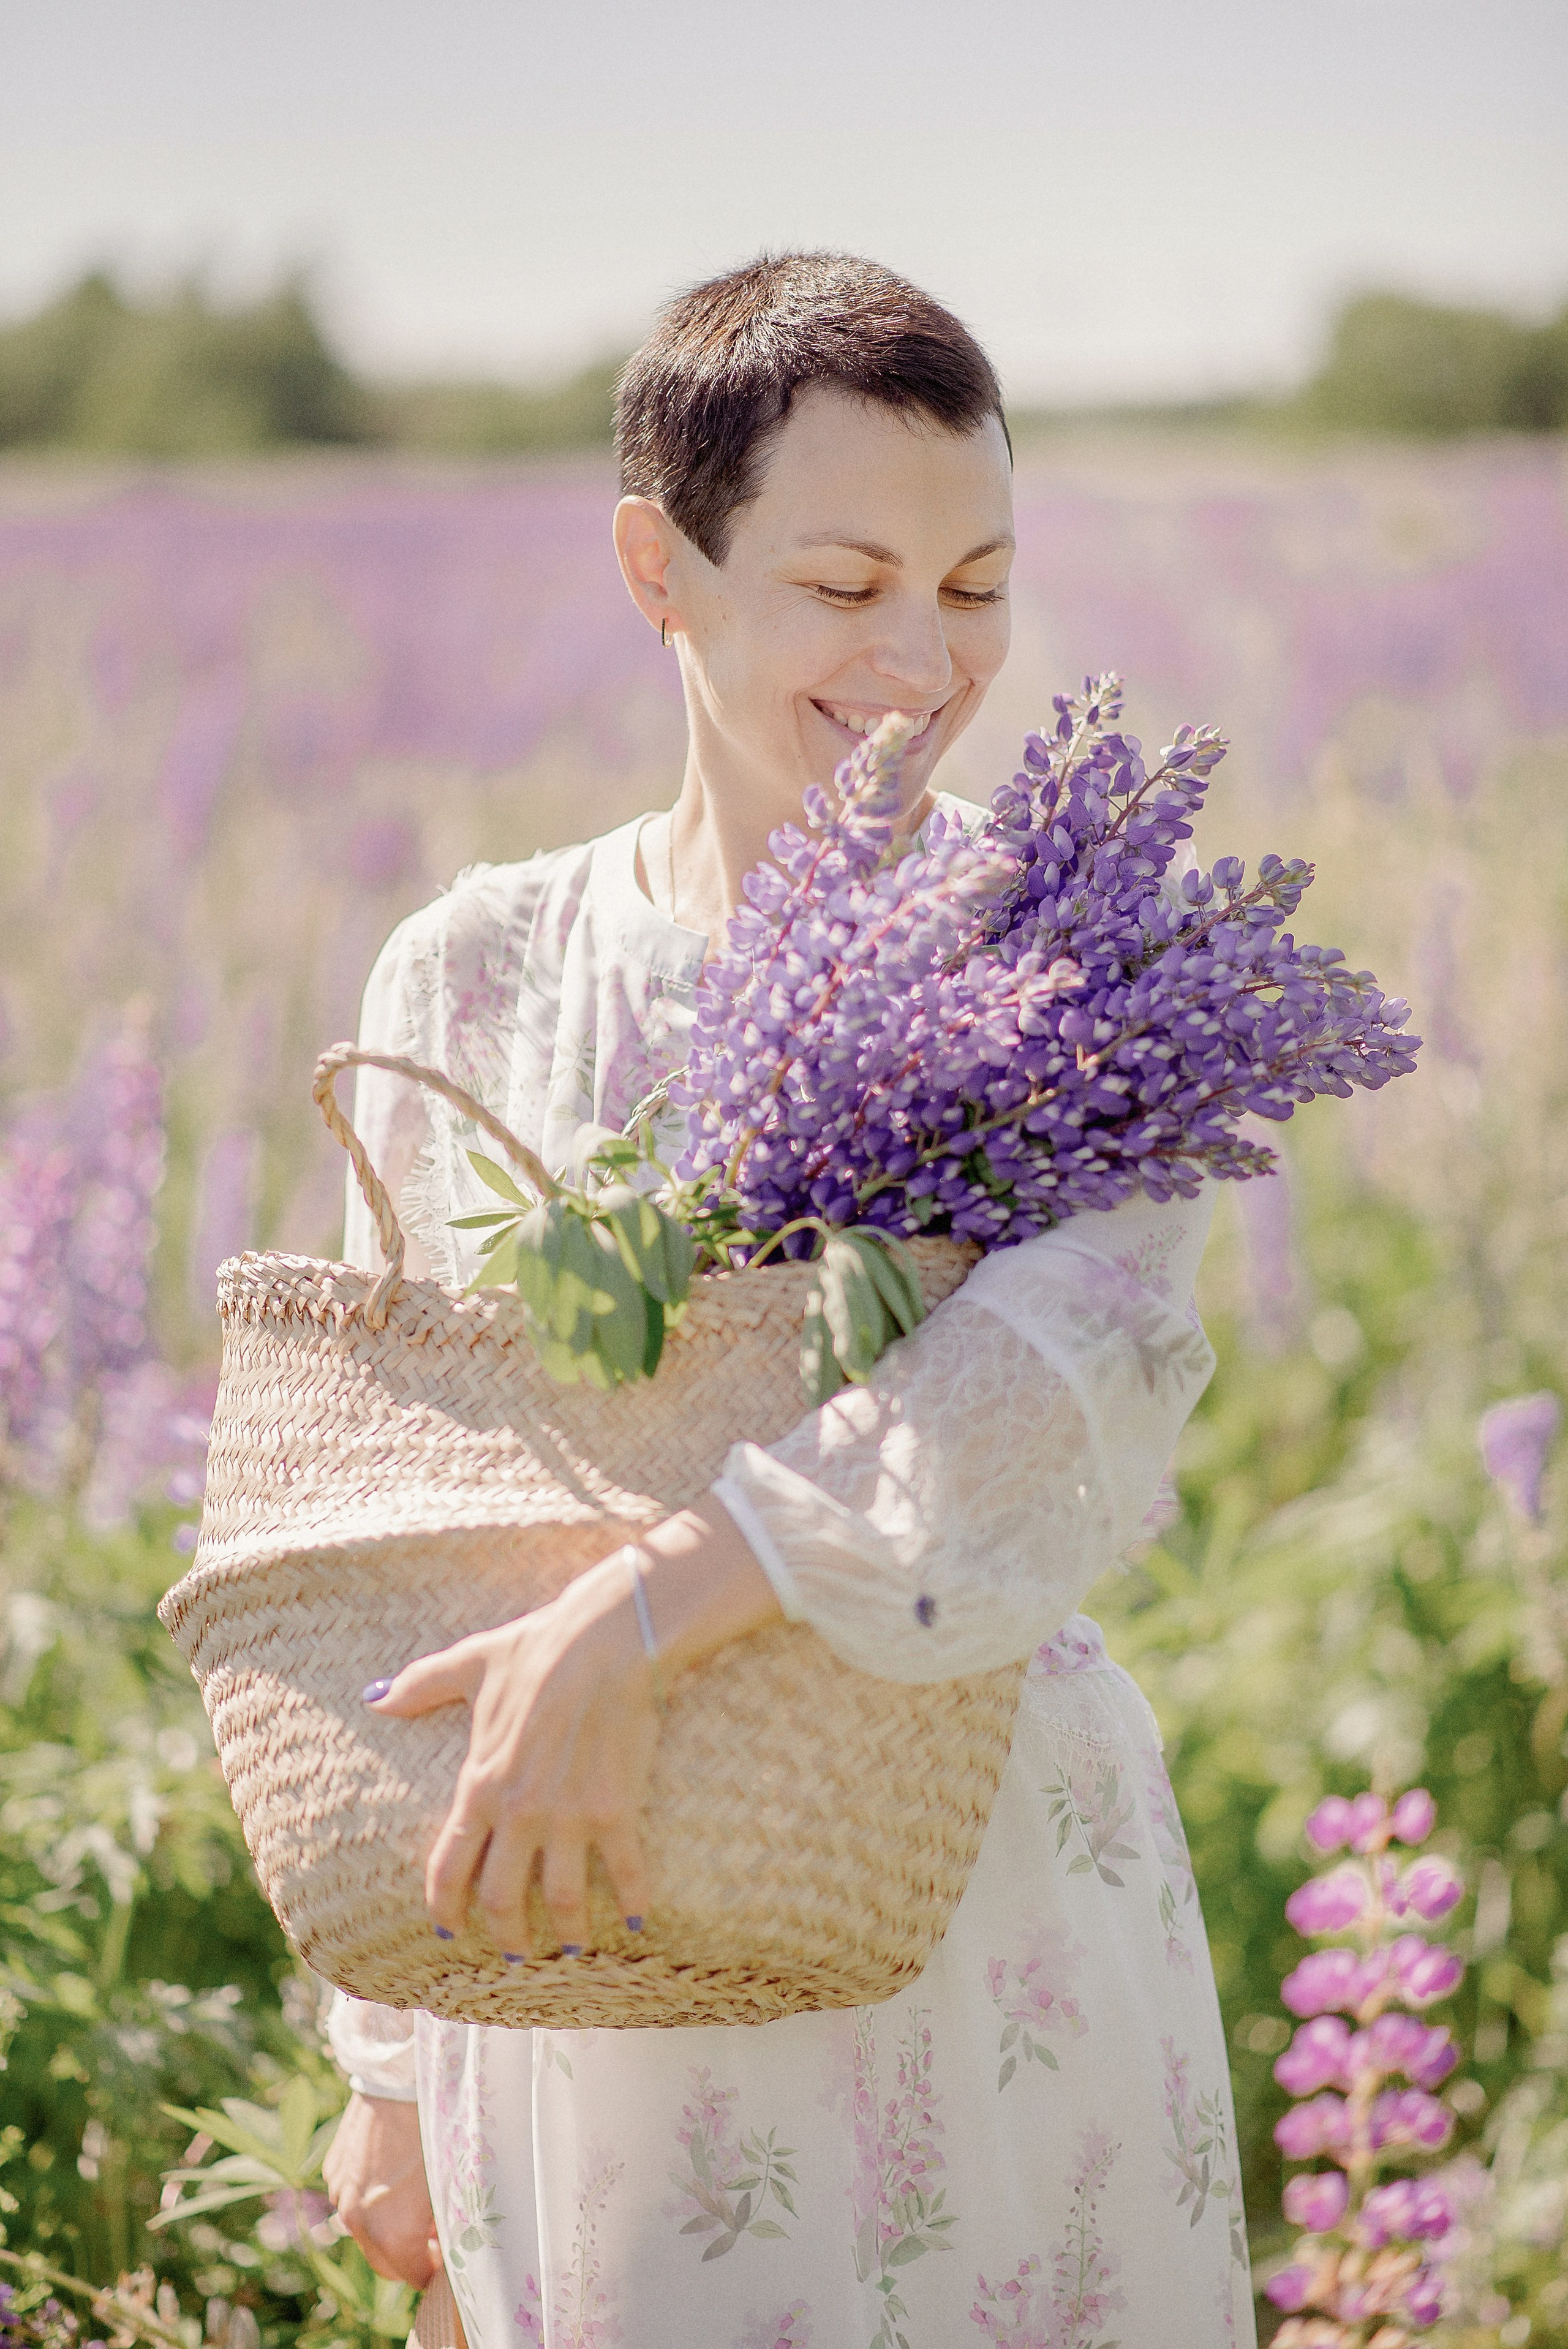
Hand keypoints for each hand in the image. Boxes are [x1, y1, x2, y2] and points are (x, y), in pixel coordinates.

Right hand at [323, 2093, 438, 2287]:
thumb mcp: (448, 2183)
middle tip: (433, 2234)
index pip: (412, 2277)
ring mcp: (340, 2194)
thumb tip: (444, 2245)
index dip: (433, 2270)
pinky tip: (392, 2175)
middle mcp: (357, 2221)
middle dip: (409, 2256)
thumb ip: (444, 2226)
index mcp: (391, 2232)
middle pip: (384, 2264)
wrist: (397, 2079)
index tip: (446, 2255)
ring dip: (387, 2228)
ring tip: (414, 2201)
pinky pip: (351, 2201)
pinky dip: (370, 2200)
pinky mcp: (332, 2171)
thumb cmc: (433, 2129)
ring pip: (365, 2233)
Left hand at [368, 1501, 782, 1954]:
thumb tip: (373, 1698)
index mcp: (480, 1784)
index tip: (448, 1929)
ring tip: (572, 1946)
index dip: (445, 1906)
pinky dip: (631, 1901)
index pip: (449, 1865)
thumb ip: (419, 1686)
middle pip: (502, 1898)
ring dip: (566, 1931)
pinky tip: (637, 1919)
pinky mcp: (615, 1810)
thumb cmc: (536, 1649)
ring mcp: (569, 1816)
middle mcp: (520, 1812)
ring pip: (561, 1898)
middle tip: (513, 1952)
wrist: (605, 1640)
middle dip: (506, 1934)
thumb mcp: (470, 1664)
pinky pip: (624, 1870)